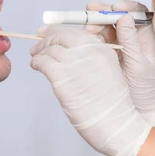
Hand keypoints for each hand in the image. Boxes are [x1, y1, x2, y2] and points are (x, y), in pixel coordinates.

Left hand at [30, 27, 152, 155]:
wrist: (118, 124)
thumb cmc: (114, 105)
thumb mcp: (111, 72)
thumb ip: (94, 59)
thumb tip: (71, 52)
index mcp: (103, 49)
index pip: (75, 32)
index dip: (58, 31)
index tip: (48, 32)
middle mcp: (89, 53)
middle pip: (61, 37)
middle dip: (46, 39)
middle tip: (38, 45)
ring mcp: (75, 64)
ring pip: (50, 49)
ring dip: (39, 51)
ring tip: (35, 57)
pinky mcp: (63, 79)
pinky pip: (43, 62)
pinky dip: (36, 62)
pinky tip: (35, 66)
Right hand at [85, 0, 154, 125]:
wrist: (134, 109)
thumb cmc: (142, 89)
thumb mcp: (138, 65)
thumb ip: (131, 42)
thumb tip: (125, 18)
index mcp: (145, 38)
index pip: (138, 14)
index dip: (127, 6)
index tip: (116, 7)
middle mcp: (130, 37)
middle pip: (116, 16)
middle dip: (104, 11)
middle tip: (91, 9)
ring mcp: (116, 43)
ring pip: (104, 26)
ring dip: (94, 22)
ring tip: (86, 28)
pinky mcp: (104, 52)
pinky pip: (95, 38)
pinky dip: (88, 35)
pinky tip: (82, 37)